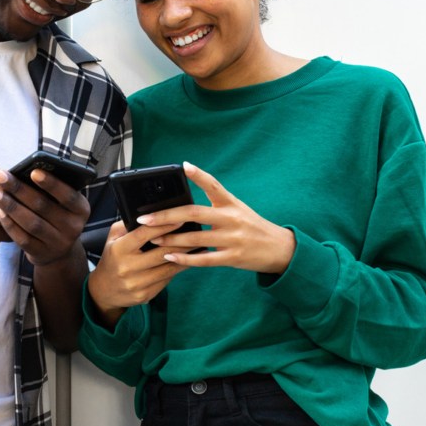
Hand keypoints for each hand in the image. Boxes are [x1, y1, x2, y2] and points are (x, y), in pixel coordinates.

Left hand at [0, 165, 91, 265]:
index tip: (33, 171)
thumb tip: (27, 171)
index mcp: (82, 209)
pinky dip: (10, 224)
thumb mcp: (62, 204)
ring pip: (32, 223)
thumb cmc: (56, 215)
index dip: (51, 184)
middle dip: (20, 190)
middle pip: (44, 207)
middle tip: (1, 176)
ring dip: (11, 206)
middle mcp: (74, 227)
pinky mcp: (42, 254)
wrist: (58, 250)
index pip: (68, 196)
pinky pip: (23, 238)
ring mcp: (58, 243)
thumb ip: (51, 190)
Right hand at [86, 220, 190, 323]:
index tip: (181, 218)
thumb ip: (128, 225)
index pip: (144, 234)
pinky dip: (178, 270)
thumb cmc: (113, 258)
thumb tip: (151, 214)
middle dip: (182, 242)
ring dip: (186, 257)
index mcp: (119, 250)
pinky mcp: (145, 295)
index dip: (164, 225)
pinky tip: (188, 261)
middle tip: (198, 233)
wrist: (104, 290)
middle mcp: (127, 268)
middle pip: (162, 253)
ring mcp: (137, 283)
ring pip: (168, 268)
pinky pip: (166, 280)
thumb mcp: (113, 238)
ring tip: (199, 247)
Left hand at [144, 162, 295, 274]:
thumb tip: (183, 207)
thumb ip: (216, 206)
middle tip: (145, 217)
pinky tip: (169, 258)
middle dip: (167, 216)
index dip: (199, 175)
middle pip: (194, 213)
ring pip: (195, 238)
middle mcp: (232, 218)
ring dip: (171, 239)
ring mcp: (233, 239)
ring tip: (152, 239)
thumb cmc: (253, 228)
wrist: (280, 249)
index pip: (214, 185)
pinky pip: (204, 260)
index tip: (183, 166)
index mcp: (232, 204)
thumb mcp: (239, 210)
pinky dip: (184, 260)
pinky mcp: (233, 257)